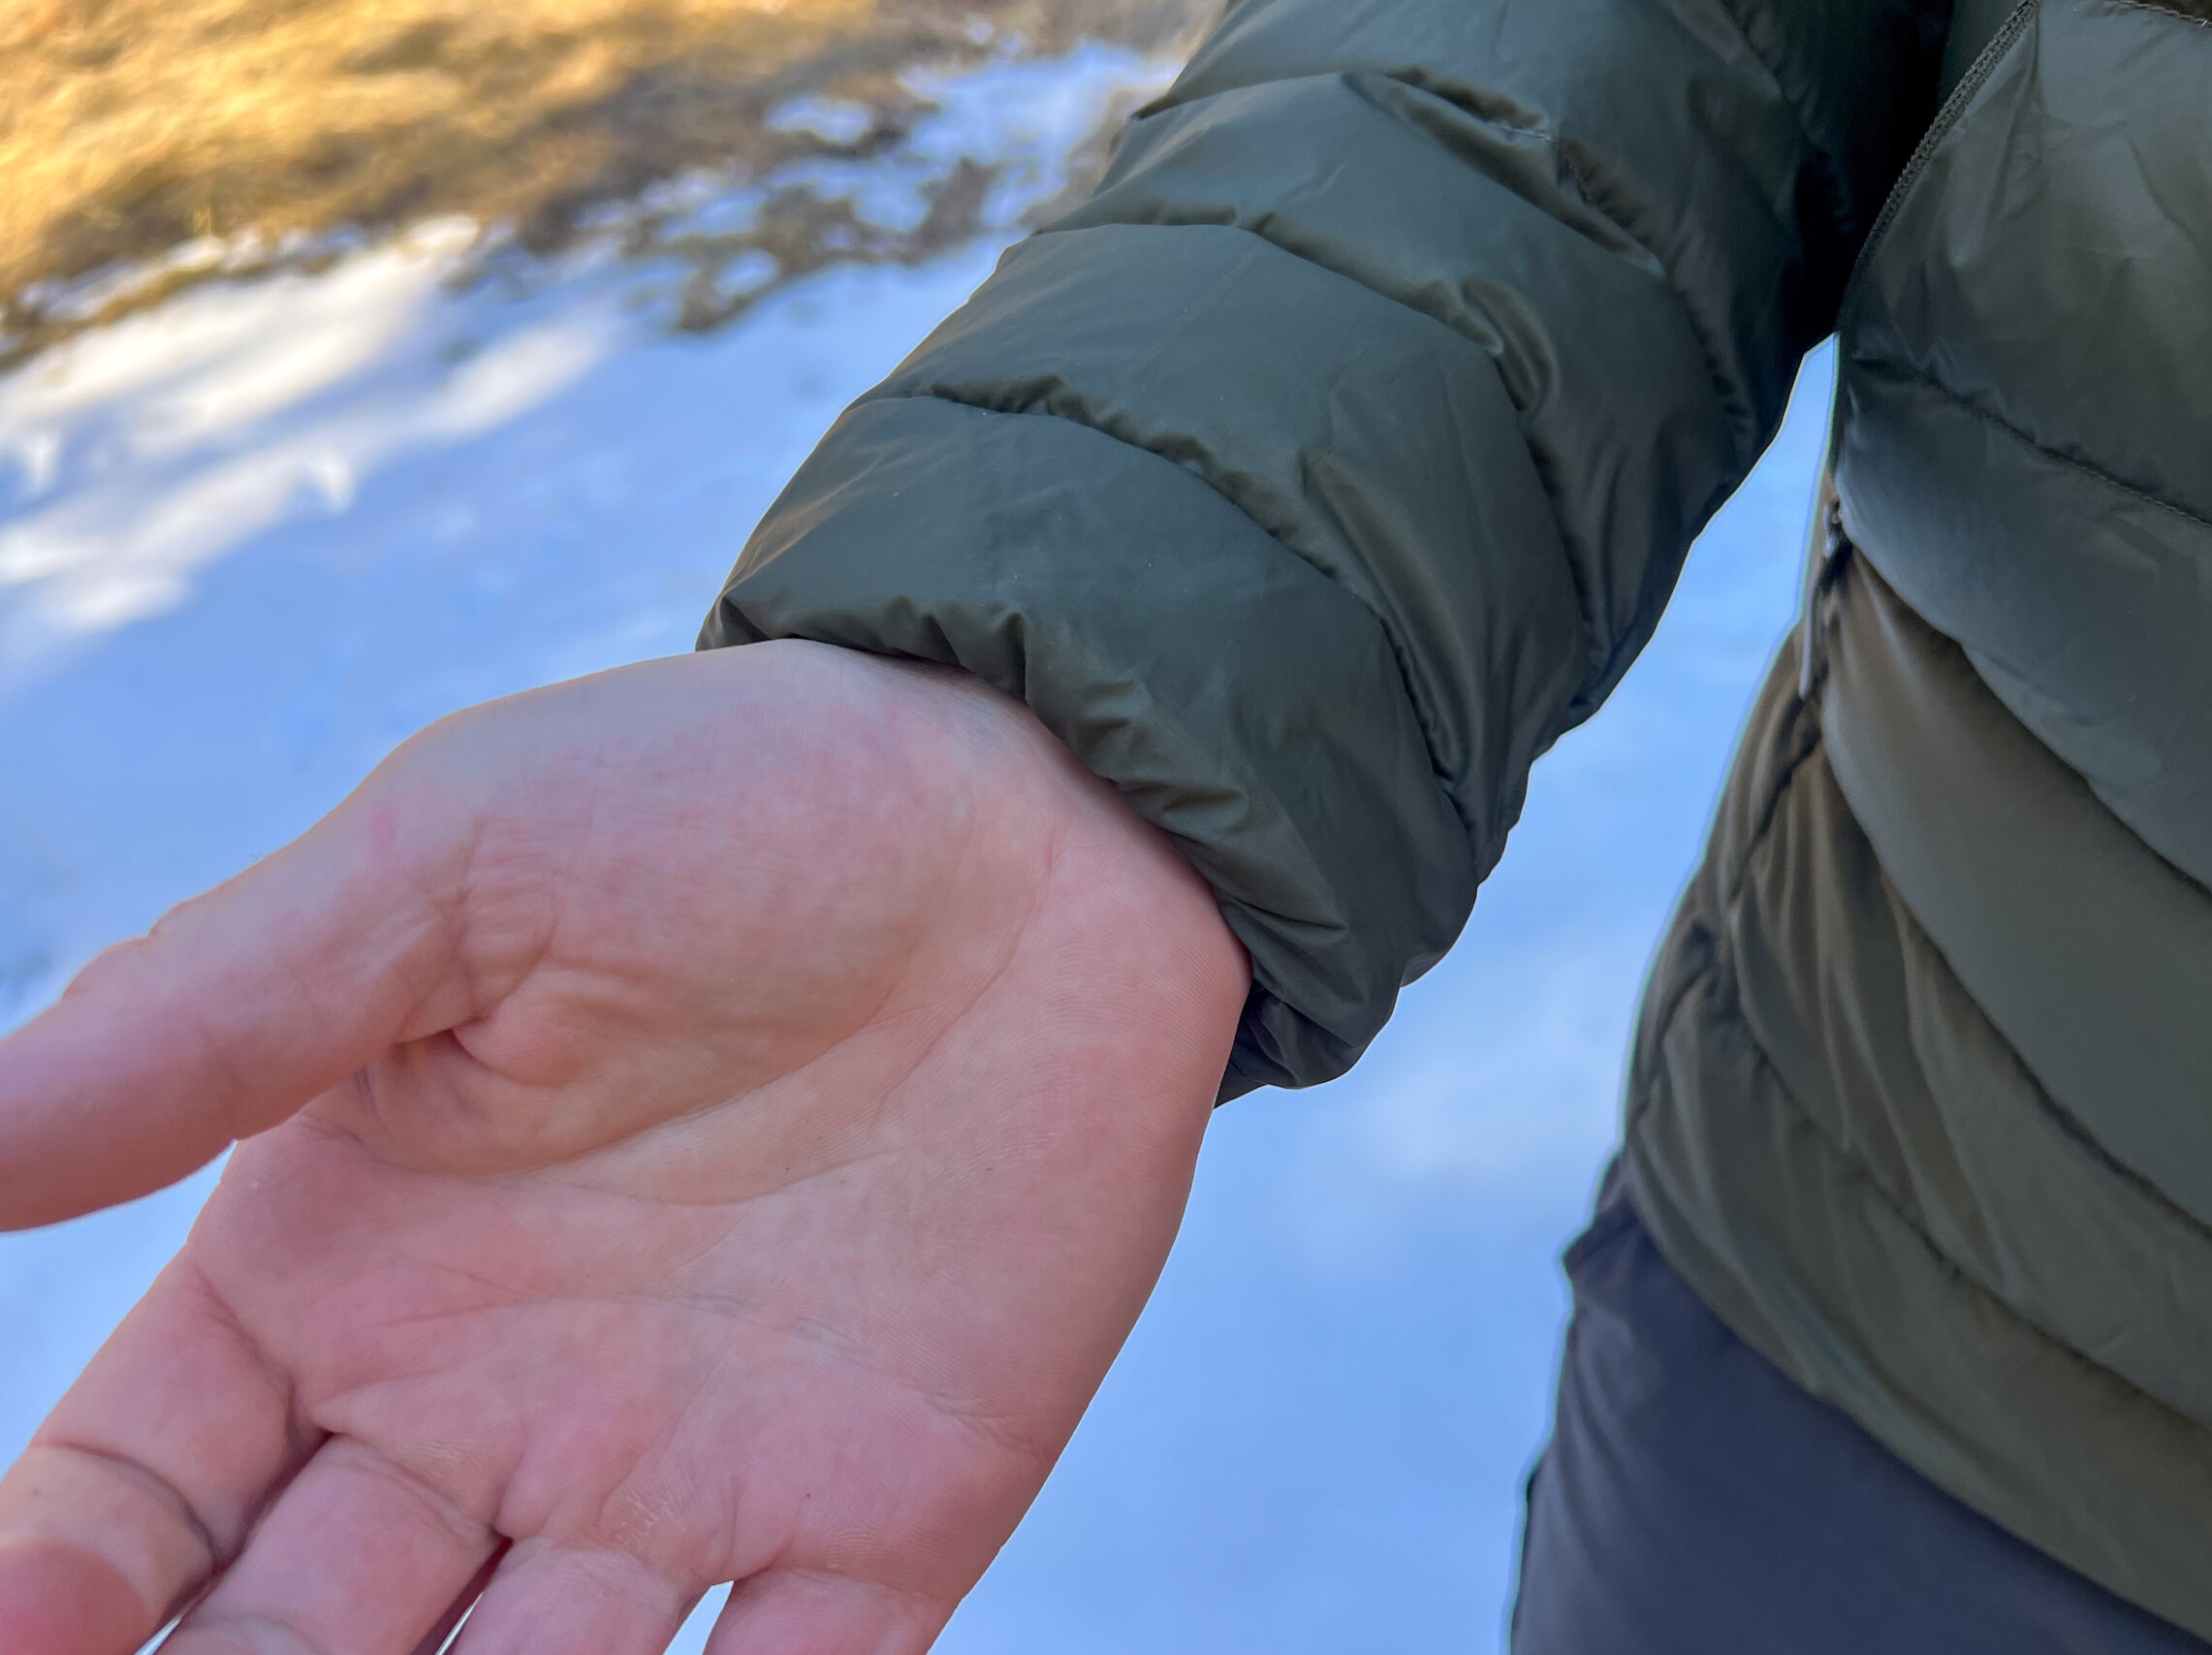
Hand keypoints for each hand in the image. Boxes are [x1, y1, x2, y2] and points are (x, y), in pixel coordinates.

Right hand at [0, 642, 1249, 1654]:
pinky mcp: (881, 1519)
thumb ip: (208, 1018)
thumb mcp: (449, 867)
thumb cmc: (737, 802)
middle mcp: (488, 1405)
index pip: (141, 1494)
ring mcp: (684, 1479)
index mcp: (349, 1258)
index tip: (32, 1621)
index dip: (62, 1584)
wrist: (1047, 816)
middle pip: (290, 1646)